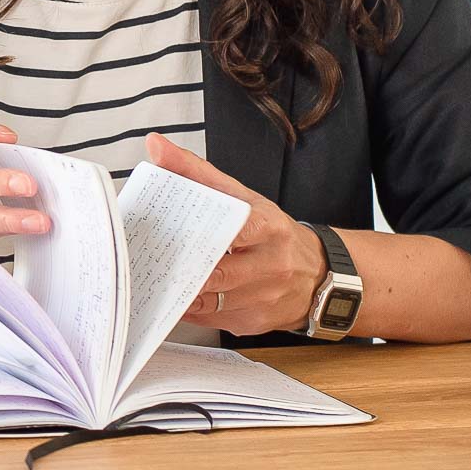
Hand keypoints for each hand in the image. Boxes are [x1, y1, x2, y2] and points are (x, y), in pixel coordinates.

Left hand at [145, 133, 327, 334]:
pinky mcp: (254, 322)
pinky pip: (211, 319)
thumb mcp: (244, 197)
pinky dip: (191, 310)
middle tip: (152, 262)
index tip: (172, 235)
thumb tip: (157, 146)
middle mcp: (271, 264)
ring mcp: (263, 297)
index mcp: (268, 227)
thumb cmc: (274, 234)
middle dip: (183, 270)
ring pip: (209, 301)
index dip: (201, 236)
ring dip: (181, 293)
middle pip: (216, 274)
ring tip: (157, 280)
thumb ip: (198, 172)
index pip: (232, 231)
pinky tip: (178, 298)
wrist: (318, 275)